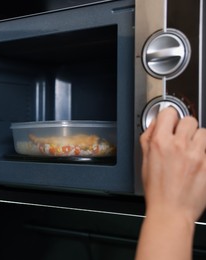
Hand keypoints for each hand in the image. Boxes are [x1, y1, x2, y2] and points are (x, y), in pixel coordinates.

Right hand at [140, 107, 205, 221]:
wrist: (171, 210)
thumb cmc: (157, 189)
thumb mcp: (144, 160)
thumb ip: (149, 138)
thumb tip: (156, 123)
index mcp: (160, 142)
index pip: (169, 113)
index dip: (169, 117)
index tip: (170, 122)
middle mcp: (179, 145)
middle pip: (189, 119)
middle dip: (185, 128)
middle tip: (182, 139)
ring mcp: (197, 155)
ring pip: (204, 132)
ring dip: (198, 140)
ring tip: (192, 152)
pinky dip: (204, 153)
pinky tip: (198, 163)